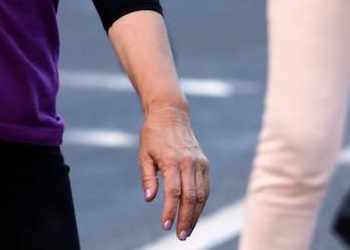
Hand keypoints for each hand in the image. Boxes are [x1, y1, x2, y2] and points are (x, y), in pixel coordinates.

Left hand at [140, 100, 209, 239]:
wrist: (171, 114)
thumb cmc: (153, 135)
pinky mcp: (204, 163)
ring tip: (188, 229)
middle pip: (190, 197)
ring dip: (196, 214)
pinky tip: (194, 213)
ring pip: (201, 194)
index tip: (166, 226)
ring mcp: (199, 163)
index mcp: (171, 161)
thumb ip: (147, 178)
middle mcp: (188, 162)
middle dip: (186, 218)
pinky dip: (201, 202)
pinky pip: (205, 187)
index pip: (173, 192)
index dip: (171, 211)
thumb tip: (149, 199)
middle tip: (180, 235)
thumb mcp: (144, 154)